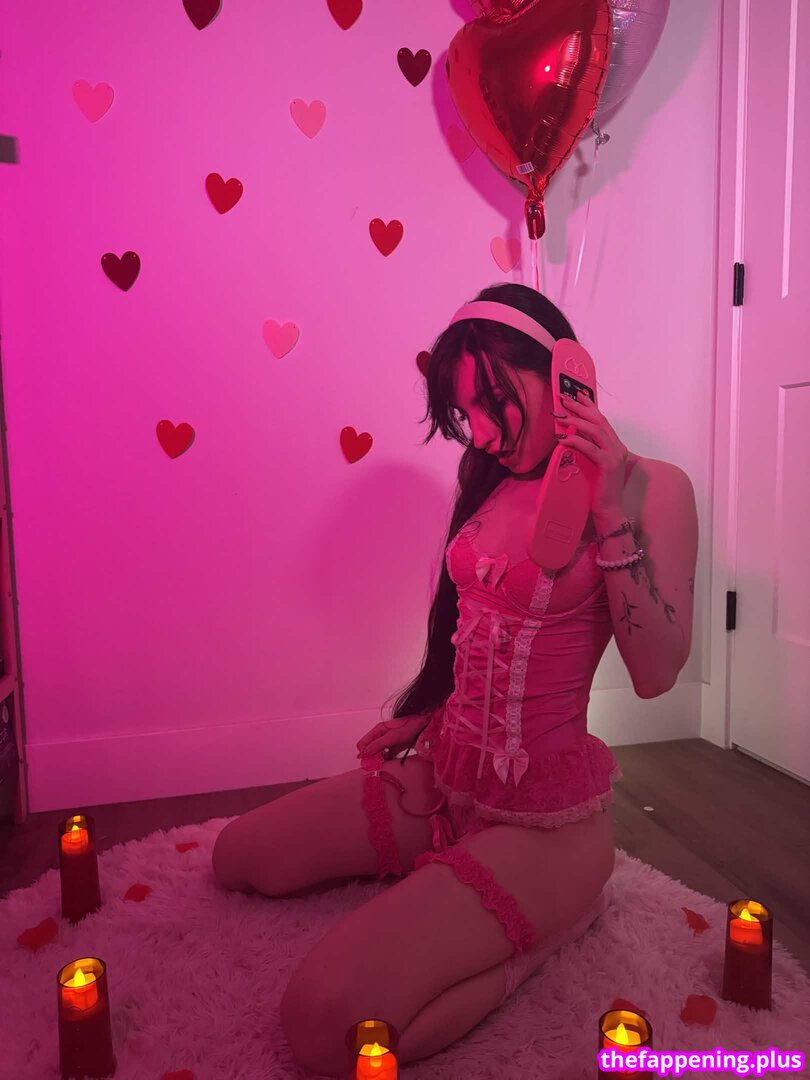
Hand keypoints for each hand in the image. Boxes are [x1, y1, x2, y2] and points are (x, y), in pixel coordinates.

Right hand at [356, 713, 427, 758]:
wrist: (425, 725)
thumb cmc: (410, 726)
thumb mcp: (392, 736)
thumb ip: (378, 744)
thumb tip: (363, 753)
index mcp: (377, 730)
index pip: (362, 744)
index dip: (363, 754)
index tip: (369, 762)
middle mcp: (381, 736)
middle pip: (369, 750)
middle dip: (371, 759)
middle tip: (377, 765)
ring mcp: (388, 742)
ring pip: (378, 755)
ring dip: (380, 761)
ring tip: (385, 765)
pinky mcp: (395, 748)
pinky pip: (387, 757)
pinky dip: (387, 761)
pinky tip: (391, 763)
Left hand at [556, 392, 628, 518]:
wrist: (608, 512)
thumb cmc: (597, 491)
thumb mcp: (591, 465)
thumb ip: (586, 449)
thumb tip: (569, 433)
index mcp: (616, 446)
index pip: (602, 420)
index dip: (589, 405)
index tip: (576, 393)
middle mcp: (618, 447)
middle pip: (598, 420)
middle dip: (580, 408)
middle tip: (563, 399)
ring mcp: (615, 455)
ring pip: (595, 430)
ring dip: (575, 420)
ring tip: (559, 415)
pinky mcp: (608, 465)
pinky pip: (590, 447)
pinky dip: (575, 440)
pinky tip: (562, 437)